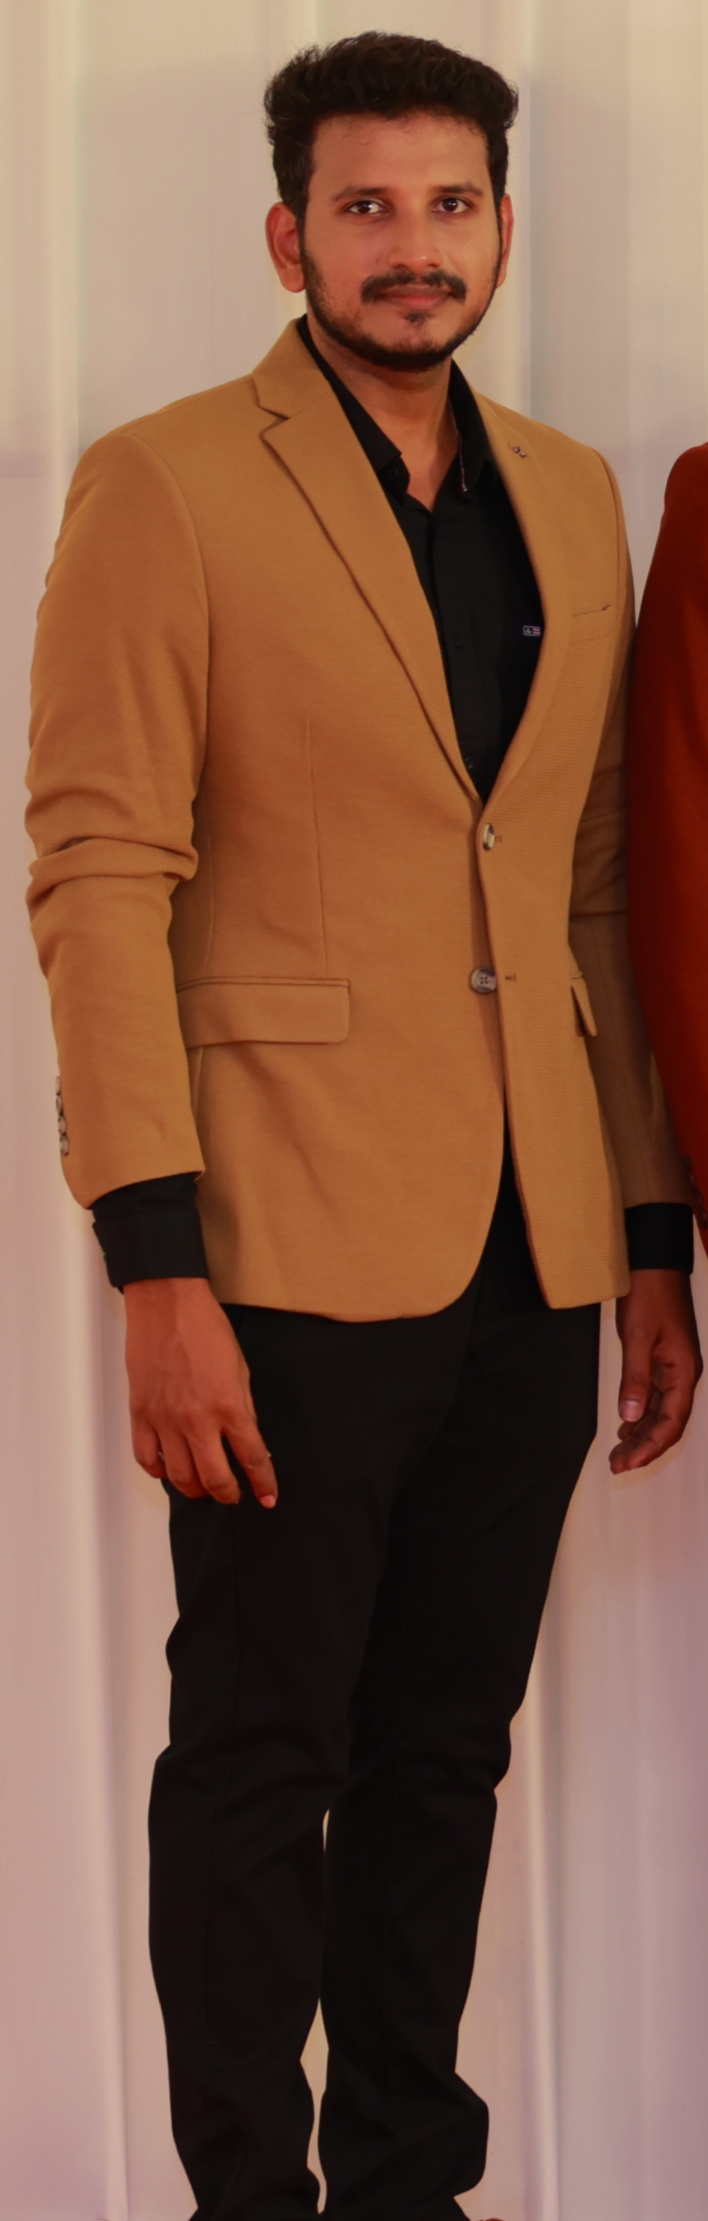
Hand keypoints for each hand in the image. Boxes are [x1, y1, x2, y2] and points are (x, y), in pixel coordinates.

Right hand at [124, 1276, 276, 1507]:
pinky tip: (170, 1468)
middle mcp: (197, 1420)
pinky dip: (160, 1471)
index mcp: (229, 1406)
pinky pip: (147, 1458)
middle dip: (228, 1494)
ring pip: (180, 1477)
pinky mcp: (140, 1414)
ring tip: (203, 1485)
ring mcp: (165, 1420)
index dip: (263, 1484)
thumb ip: (243, 1409)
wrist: (167, 1304)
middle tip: (233, 1494)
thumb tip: (247, 1440)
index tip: (268, 1498)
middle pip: (215, 1479)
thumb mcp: (240, 1368)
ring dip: (195, 1488)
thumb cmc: (206, 1328)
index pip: (252, 1459)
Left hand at [611, 1268, 701, 1473]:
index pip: (671, 1422)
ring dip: (641, 1435)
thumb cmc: (650, 1296)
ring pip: (661, 1413)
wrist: (654, 1265)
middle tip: (616, 1467)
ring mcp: (673, 1369)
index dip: (650, 1447)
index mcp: (684, 1372)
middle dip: (644, 1448)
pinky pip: (654, 1398)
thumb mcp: (639, 1337)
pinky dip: (640, 1415)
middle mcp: (683, 1376)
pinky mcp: (662, 1362)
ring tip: (617, 1454)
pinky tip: (625, 1427)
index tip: (626, 1463)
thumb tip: (630, 1418)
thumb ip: (635, 1378)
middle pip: (668, 1424)